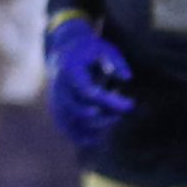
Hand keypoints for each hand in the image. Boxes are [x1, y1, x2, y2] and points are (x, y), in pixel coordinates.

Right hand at [45, 16, 131, 147]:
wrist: (64, 53)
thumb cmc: (90, 51)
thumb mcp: (106, 48)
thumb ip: (117, 62)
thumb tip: (127, 78)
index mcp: (70, 71)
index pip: (88, 92)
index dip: (109, 101)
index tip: (130, 104)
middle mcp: (59, 90)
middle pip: (80, 111)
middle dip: (106, 115)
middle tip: (126, 108)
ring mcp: (56, 103)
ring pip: (74, 125)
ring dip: (99, 127)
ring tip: (116, 116)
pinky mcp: (59, 113)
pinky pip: (69, 132)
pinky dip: (87, 137)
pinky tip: (104, 132)